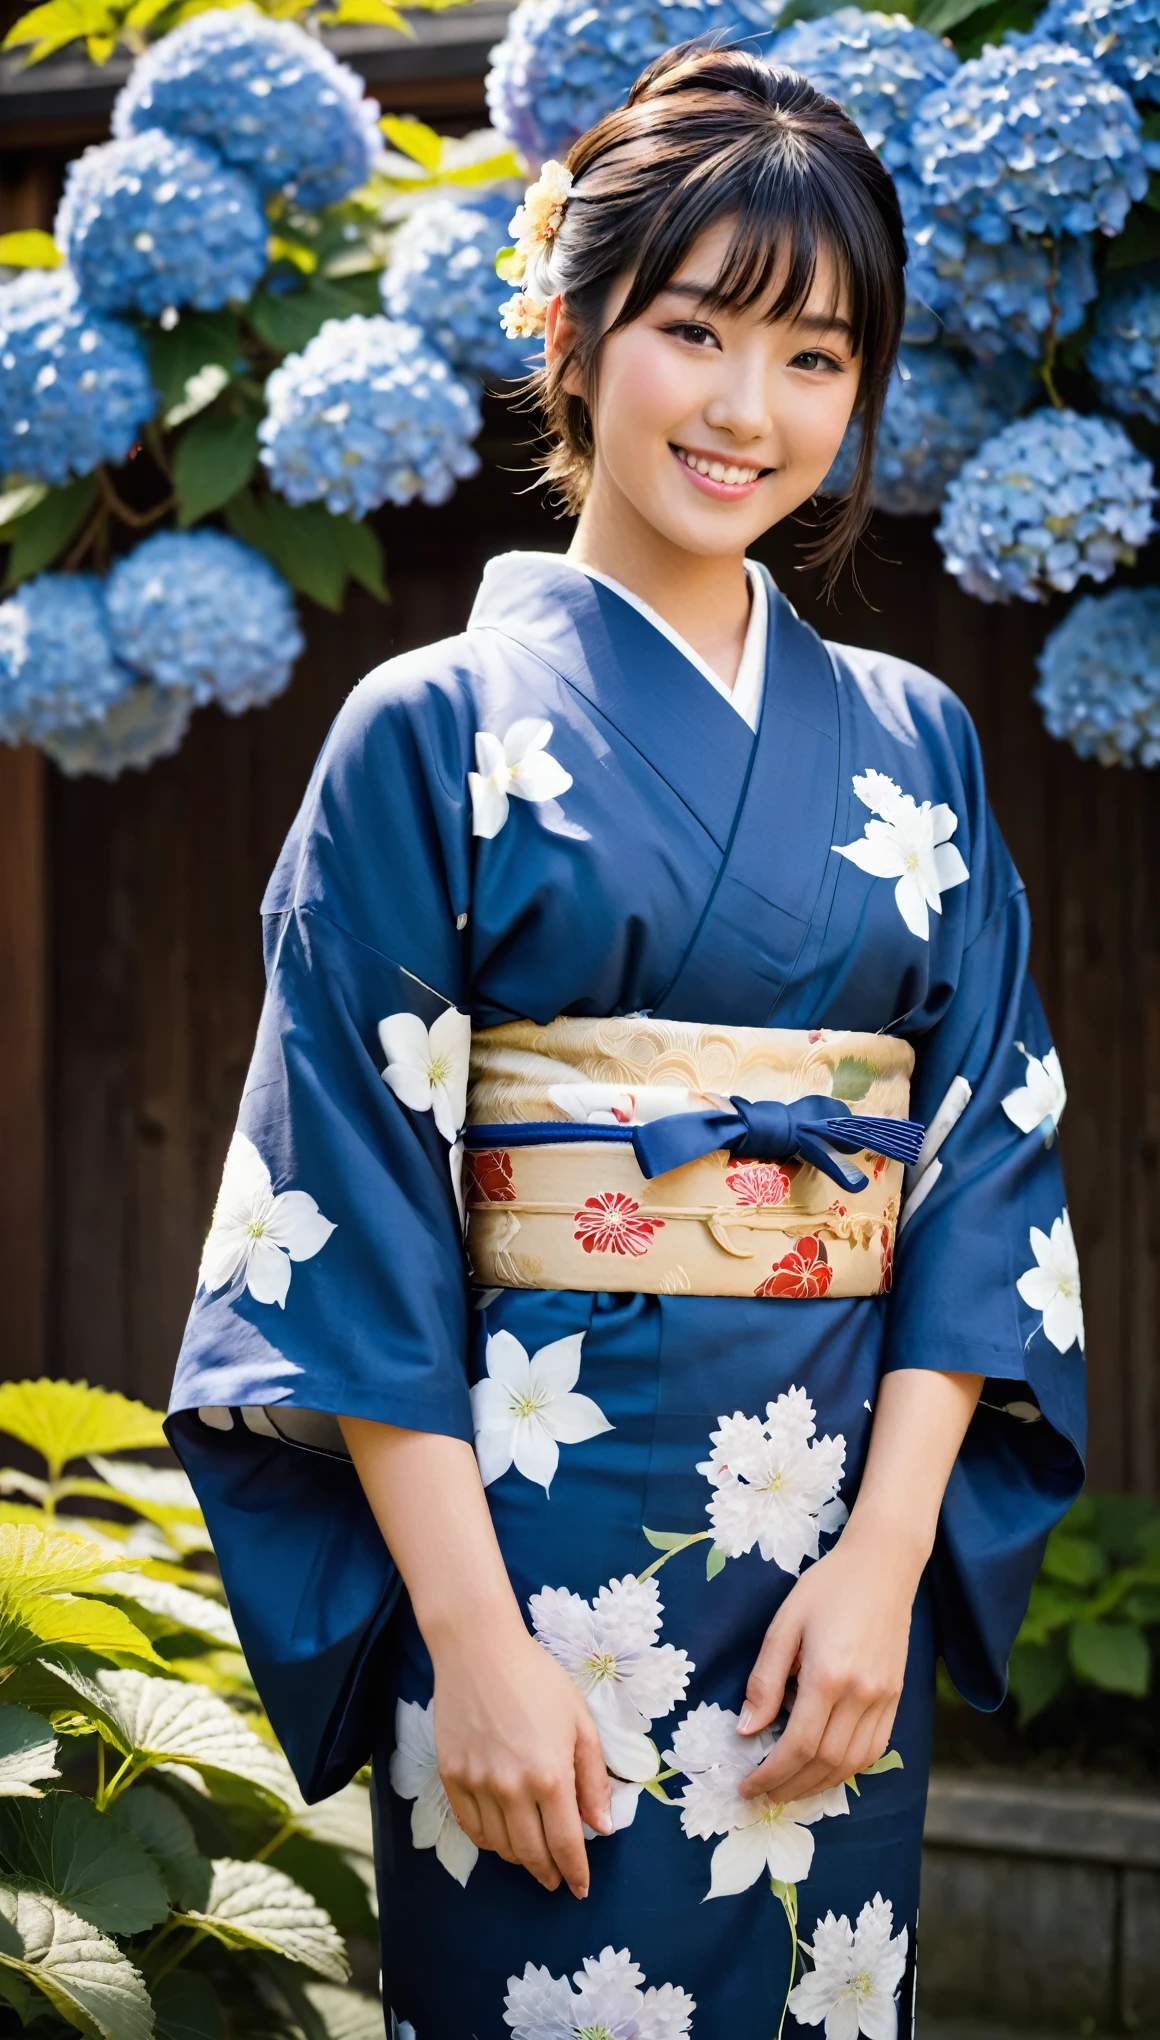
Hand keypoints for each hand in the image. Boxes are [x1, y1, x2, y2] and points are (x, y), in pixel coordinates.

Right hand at [431, 1612, 612, 1896]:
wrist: (479, 1650)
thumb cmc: (538, 1679)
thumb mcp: (580, 1721)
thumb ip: (592, 1778)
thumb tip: (601, 1827)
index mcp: (551, 1775)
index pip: (566, 1844)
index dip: (575, 1872)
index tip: (580, 1889)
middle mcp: (512, 1788)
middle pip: (532, 1854)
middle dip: (548, 1873)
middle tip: (557, 1880)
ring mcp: (477, 1785)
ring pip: (500, 1847)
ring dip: (520, 1859)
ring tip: (532, 1856)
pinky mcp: (451, 1777)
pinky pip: (472, 1828)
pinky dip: (490, 1842)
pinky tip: (502, 1837)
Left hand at [736, 1523, 920, 1805]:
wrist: (883, 1566)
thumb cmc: (827, 1588)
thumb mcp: (784, 1625)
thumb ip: (764, 1680)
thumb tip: (746, 1730)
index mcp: (828, 1676)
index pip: (798, 1746)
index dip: (770, 1774)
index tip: (746, 1787)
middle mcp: (861, 1695)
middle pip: (825, 1763)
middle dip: (790, 1787)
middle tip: (762, 1795)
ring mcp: (885, 1699)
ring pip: (852, 1764)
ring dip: (818, 1786)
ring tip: (789, 1789)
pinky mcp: (897, 1698)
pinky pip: (874, 1749)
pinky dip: (848, 1769)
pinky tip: (825, 1769)